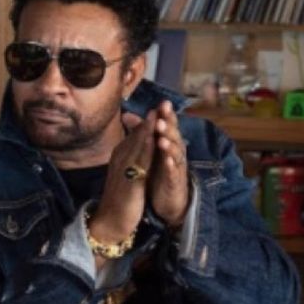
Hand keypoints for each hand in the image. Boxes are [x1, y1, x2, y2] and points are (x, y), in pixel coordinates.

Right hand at [89, 110, 157, 245]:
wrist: (110, 222)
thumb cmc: (119, 198)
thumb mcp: (124, 174)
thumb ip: (130, 158)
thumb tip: (138, 145)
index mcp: (120, 157)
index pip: (135, 136)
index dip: (146, 122)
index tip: (157, 107)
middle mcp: (120, 160)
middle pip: (137, 136)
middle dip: (149, 119)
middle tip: (161, 103)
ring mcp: (124, 170)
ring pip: (138, 146)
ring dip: (149, 129)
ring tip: (158, 114)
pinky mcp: (130, 182)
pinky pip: (140, 163)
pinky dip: (148, 149)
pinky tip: (155, 140)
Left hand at [149, 100, 190, 227]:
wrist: (168, 199)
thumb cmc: (159, 171)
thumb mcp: (150, 151)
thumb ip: (142, 133)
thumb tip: (128, 116)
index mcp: (168, 144)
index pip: (167, 126)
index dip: (166, 115)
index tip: (162, 103)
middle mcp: (175, 153)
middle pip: (173, 135)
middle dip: (169, 125)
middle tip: (163, 115)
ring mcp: (176, 167)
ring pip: (175, 153)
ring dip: (169, 144)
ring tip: (162, 137)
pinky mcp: (174, 182)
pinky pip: (173, 173)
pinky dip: (170, 166)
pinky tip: (167, 161)